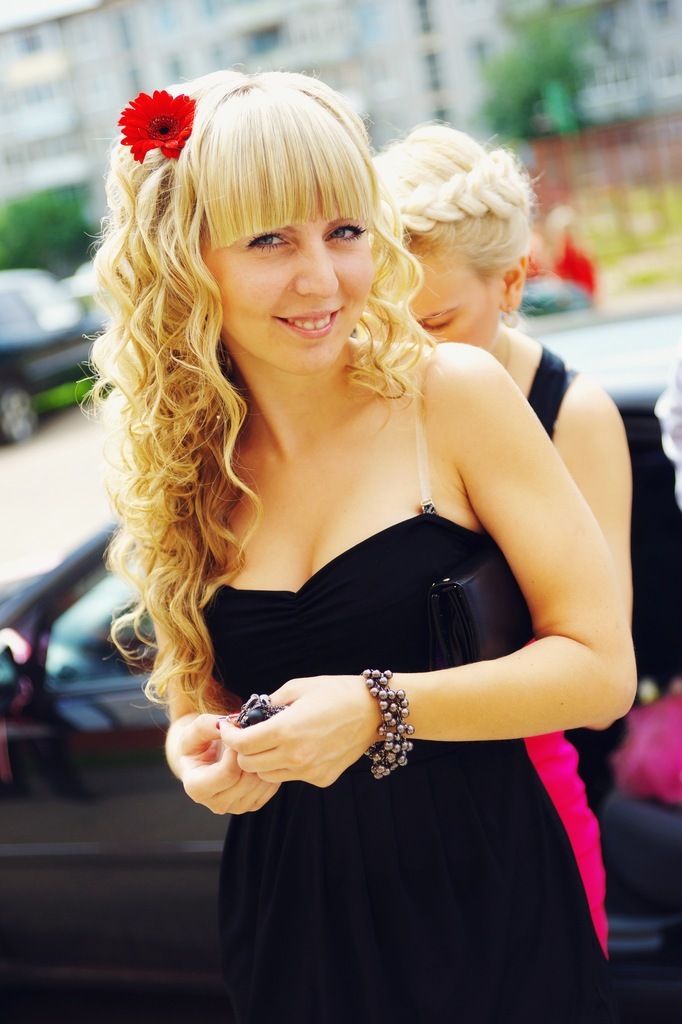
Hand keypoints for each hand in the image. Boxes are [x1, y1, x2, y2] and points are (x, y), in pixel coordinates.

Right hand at [177, 714, 279, 813]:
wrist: (205, 759)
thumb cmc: (198, 744)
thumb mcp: (195, 731)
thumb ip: (206, 726)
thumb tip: (228, 724)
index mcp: (197, 788)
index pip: (227, 774)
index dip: (237, 751)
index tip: (238, 737)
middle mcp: (216, 804)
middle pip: (246, 781)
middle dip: (251, 755)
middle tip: (249, 739)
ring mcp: (236, 807)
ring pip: (260, 784)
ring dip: (261, 761)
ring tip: (254, 746)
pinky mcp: (252, 805)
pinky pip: (269, 788)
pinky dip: (269, 770)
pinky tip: (260, 757)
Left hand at [218, 675, 379, 786]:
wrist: (374, 711)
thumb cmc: (336, 693)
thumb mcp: (298, 686)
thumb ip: (270, 702)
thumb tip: (250, 713)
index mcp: (286, 730)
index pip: (241, 743)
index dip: (229, 735)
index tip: (227, 726)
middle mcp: (295, 755)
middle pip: (249, 764)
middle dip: (242, 749)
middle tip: (248, 734)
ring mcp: (309, 771)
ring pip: (267, 775)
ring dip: (262, 760)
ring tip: (271, 742)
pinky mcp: (321, 779)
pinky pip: (291, 777)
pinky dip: (285, 765)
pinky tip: (296, 748)